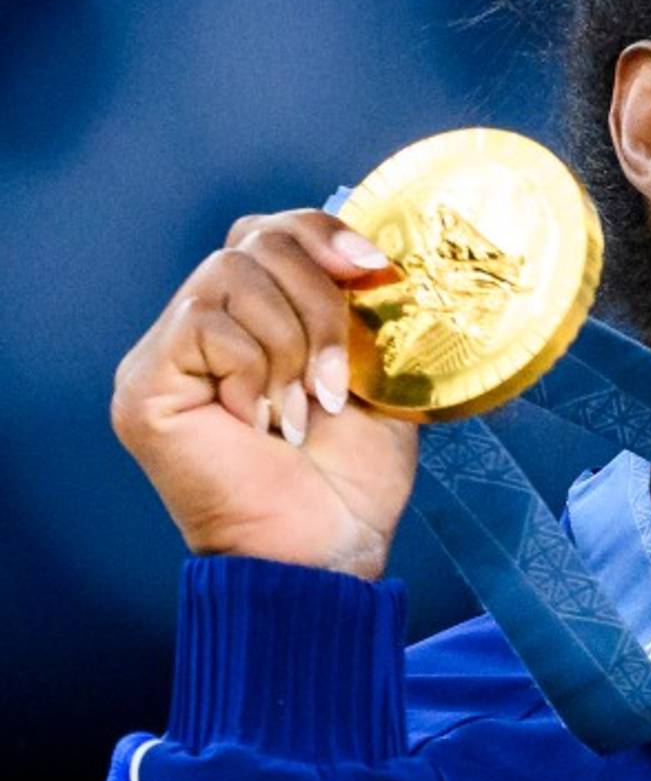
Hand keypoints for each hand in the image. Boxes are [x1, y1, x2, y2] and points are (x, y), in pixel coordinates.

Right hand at [111, 210, 417, 579]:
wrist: (328, 548)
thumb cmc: (353, 478)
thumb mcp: (372, 375)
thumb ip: (361, 309)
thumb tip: (377, 252)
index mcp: (257, 319)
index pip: (269, 232)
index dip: (321, 233)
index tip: (374, 266)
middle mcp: (203, 326)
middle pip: (254, 241)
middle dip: (319, 300)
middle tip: (335, 378)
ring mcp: (168, 353)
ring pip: (232, 274)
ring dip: (292, 344)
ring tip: (303, 412)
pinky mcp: (144, 383)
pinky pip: (205, 325)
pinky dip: (254, 372)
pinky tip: (262, 424)